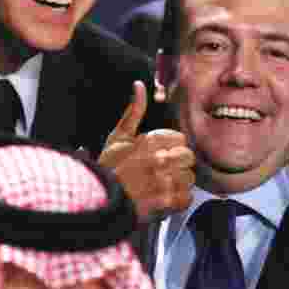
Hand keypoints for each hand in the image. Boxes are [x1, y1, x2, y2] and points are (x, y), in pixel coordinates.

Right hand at [99, 81, 195, 223]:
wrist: (100, 199)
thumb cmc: (108, 168)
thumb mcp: (117, 136)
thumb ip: (134, 111)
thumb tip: (139, 85)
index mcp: (149, 141)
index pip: (180, 139)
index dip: (171, 147)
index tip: (160, 155)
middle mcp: (159, 160)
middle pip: (188, 157)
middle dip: (178, 163)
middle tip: (164, 171)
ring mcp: (163, 182)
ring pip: (189, 178)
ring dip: (179, 183)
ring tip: (163, 186)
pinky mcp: (165, 203)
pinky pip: (186, 198)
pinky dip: (179, 200)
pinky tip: (166, 198)